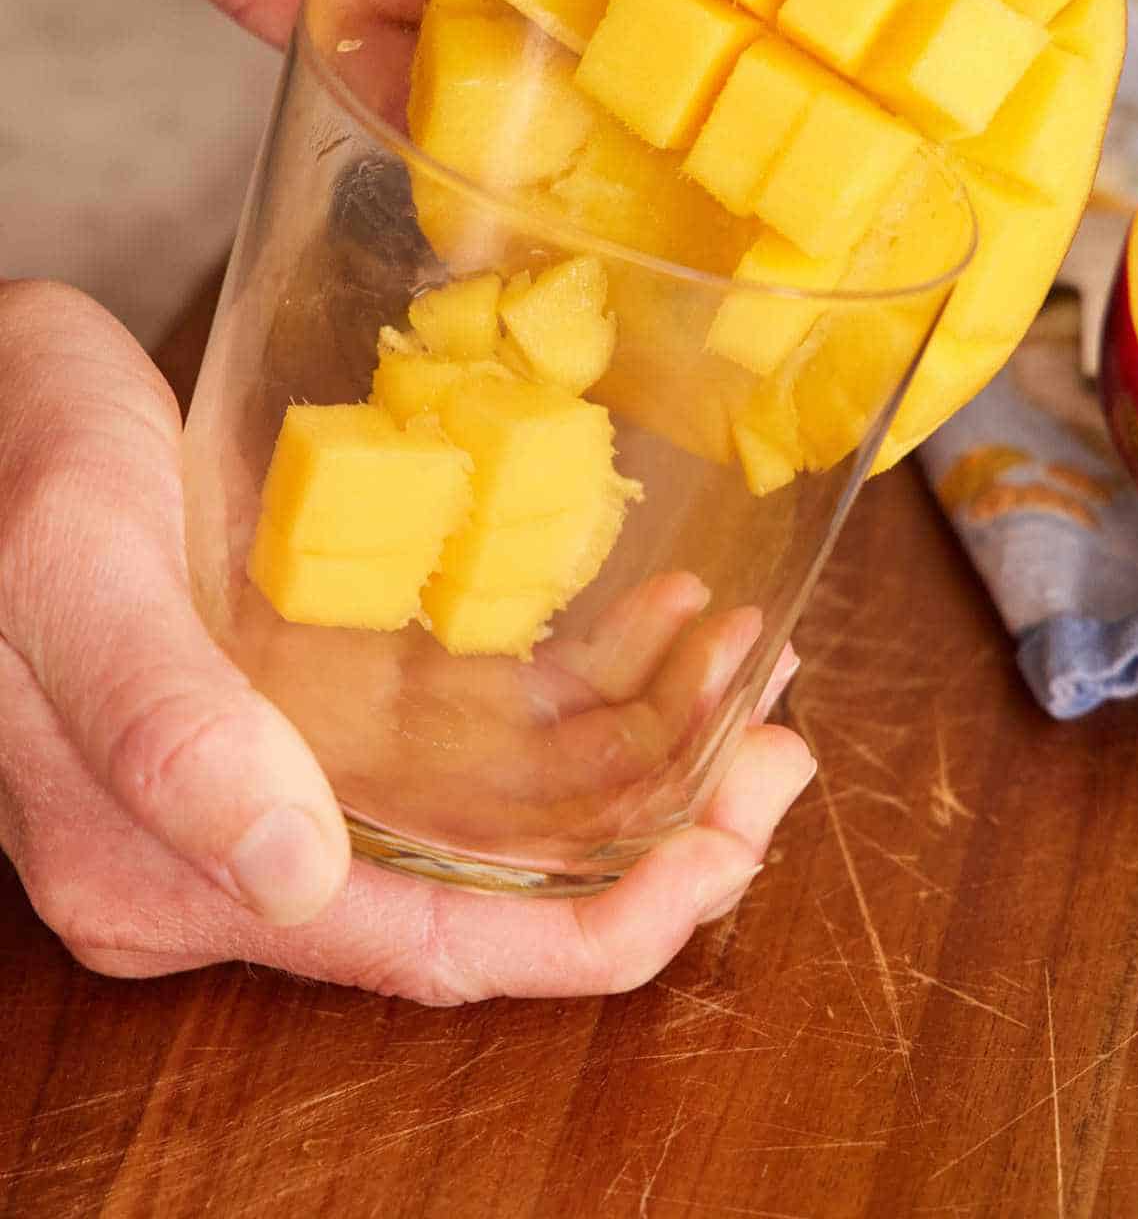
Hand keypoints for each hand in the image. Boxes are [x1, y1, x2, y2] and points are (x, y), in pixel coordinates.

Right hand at [0, 280, 814, 998]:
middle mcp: (238, 849)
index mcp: (173, 870)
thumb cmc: (7, 472)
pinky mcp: (303, 703)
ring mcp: (281, 776)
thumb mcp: (74, 579)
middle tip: (772, 739)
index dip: (593, 929)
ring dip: (627, 755)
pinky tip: (644, 625)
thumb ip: (164, 728)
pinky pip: (457, 732)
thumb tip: (296, 874)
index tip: (724, 852)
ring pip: (489, 812)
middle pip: (483, 895)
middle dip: (648, 836)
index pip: (423, 955)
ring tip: (738, 664)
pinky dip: (566, 694)